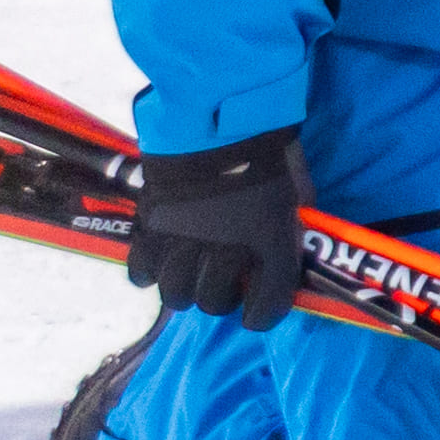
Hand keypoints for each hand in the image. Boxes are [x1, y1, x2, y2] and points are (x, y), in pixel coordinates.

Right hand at [123, 126, 305, 330]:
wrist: (219, 123)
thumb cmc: (267, 154)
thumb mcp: (297, 191)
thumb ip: (294, 222)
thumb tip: (295, 235)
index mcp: (270, 249)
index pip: (266, 309)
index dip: (261, 315)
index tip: (256, 312)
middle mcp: (226, 256)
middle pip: (213, 304)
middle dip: (220, 299)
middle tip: (222, 285)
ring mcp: (185, 245)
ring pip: (176, 295)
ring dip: (184, 289)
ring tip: (189, 276)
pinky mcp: (152, 230)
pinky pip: (141, 272)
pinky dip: (148, 273)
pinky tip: (158, 264)